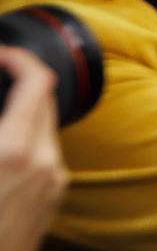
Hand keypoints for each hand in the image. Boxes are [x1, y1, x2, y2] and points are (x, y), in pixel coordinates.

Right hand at [0, 50, 65, 250]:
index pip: (36, 81)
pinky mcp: (56, 192)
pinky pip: (45, 148)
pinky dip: (25, 134)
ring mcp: (55, 177)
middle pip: (44, 97)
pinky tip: (1, 143)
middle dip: (18, 80)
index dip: (17, 58)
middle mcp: (43, 160)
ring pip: (46, 123)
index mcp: (11, 151)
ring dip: (22, 108)